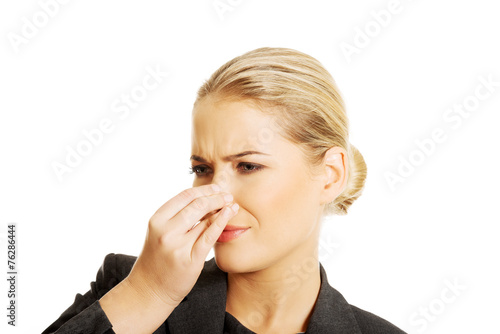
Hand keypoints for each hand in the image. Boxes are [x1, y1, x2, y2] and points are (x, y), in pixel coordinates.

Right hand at [124, 184, 237, 306]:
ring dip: (222, 209)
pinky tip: (229, 215)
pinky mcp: (190, 260)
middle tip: (228, 196)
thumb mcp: (160, 233)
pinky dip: (221, 223)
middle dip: (216, 197)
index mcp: (157, 220)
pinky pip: (209, 237)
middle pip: (197, 205)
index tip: (217, 188)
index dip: (204, 190)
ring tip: (232, 205)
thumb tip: (204, 199)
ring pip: (205, 220)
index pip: (185, 196)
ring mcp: (177, 246)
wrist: (149, 290)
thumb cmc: (157, 259)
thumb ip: (176, 217)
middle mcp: (166, 231)